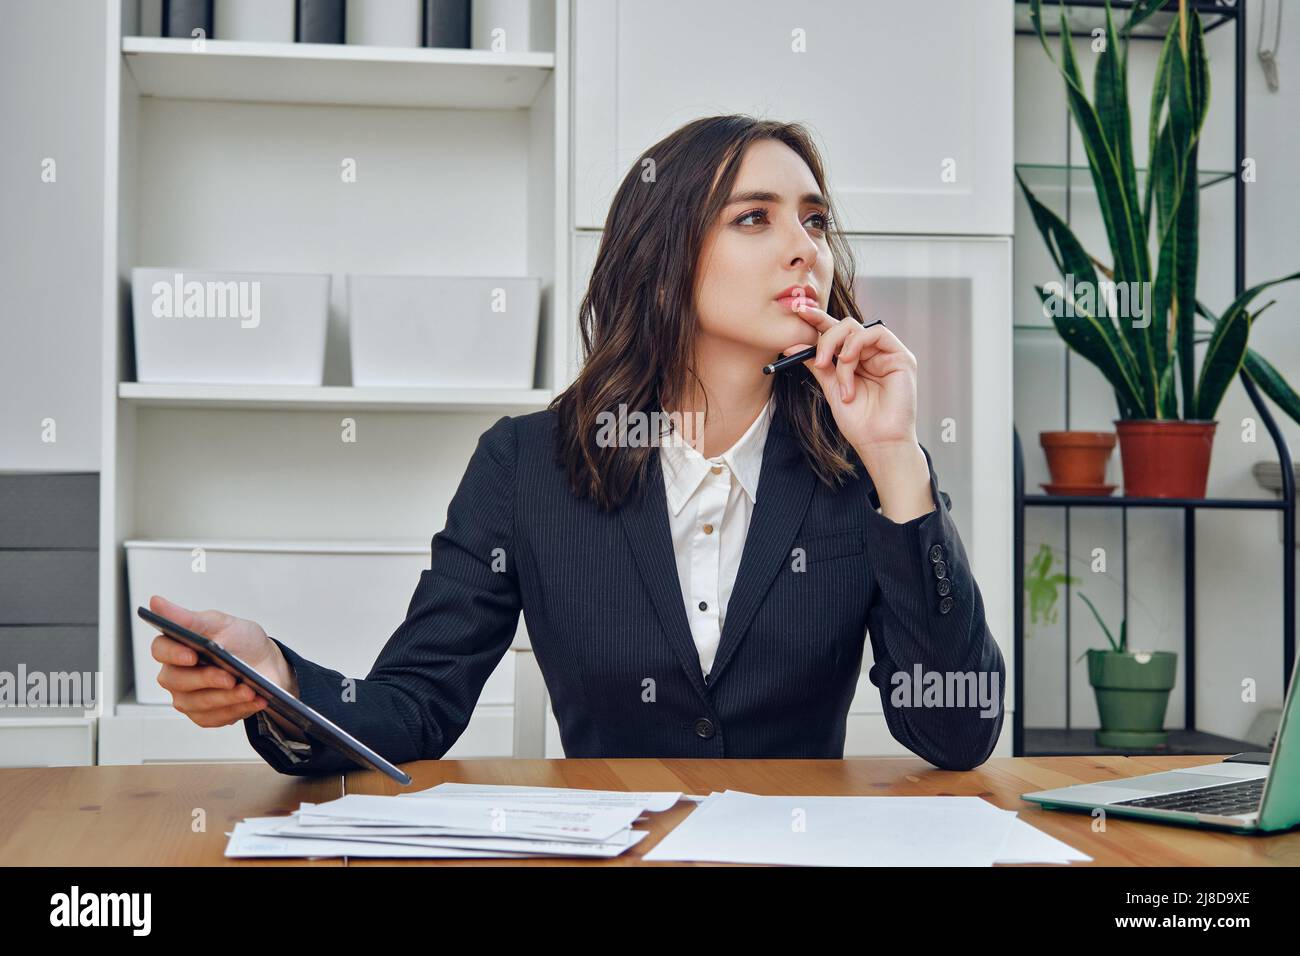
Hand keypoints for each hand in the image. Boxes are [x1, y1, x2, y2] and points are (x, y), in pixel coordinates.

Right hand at [149, 594, 294, 728]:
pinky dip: (237, 709)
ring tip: (250, 689)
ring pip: (196, 703)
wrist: (268, 666)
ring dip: (226, 697)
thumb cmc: (242, 642)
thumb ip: (189, 618)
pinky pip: (214, 717)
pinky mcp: (204, 715)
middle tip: (231, 677)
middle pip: (176, 681)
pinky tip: (255, 699)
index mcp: (177, 647)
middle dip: (207, 680)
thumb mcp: (221, 624)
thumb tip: (155, 602)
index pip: (160, 649)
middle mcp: (177, 674)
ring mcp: (189, 697)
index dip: (173, 653)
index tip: (193, 654)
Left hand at [780, 302, 918, 456]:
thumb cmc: (858, 422)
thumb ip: (816, 364)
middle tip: (818, 360)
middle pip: (844, 326)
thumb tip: (790, 343)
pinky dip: (856, 346)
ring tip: (838, 377)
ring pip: (856, 329)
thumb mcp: (829, 388)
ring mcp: (887, 353)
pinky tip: (849, 363)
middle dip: (825, 338)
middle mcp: (871, 353)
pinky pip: (876, 334)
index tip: (797, 312)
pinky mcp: (901, 356)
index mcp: (855, 360)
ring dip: (841, 351)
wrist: (878, 443)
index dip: (817, 320)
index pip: (835, 333)